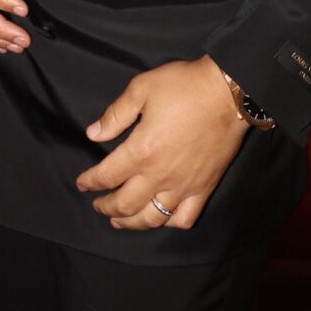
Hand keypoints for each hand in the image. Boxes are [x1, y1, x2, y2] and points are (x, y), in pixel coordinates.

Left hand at [75, 56, 247, 230]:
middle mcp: (160, 175)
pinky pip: (185, 218)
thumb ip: (115, 115)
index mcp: (141, 151)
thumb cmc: (183, 87)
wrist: (228, 93)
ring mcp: (183, 186)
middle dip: (106, 207)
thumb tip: (93, 134)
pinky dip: (170, 223)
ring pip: (152, 218)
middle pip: (126, 203)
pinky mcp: (204, 188)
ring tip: (120, 221)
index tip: (82, 184)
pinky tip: (161, 218)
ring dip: (132, 223)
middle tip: (97, 205)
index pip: (107, 175)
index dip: (90, 182)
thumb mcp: (141, 89)